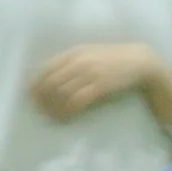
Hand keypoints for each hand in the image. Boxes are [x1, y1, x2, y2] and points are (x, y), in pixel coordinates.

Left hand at [31, 44, 171, 121]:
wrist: (139, 61)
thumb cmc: (113, 59)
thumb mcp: (91, 54)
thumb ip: (73, 62)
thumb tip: (53, 77)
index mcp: (75, 52)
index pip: (47, 67)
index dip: (36, 83)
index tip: (31, 95)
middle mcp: (79, 61)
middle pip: (52, 81)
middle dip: (42, 97)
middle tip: (38, 110)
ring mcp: (90, 73)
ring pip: (62, 92)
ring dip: (53, 107)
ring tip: (50, 117)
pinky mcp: (99, 87)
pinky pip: (77, 101)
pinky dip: (67, 111)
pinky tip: (64, 118)